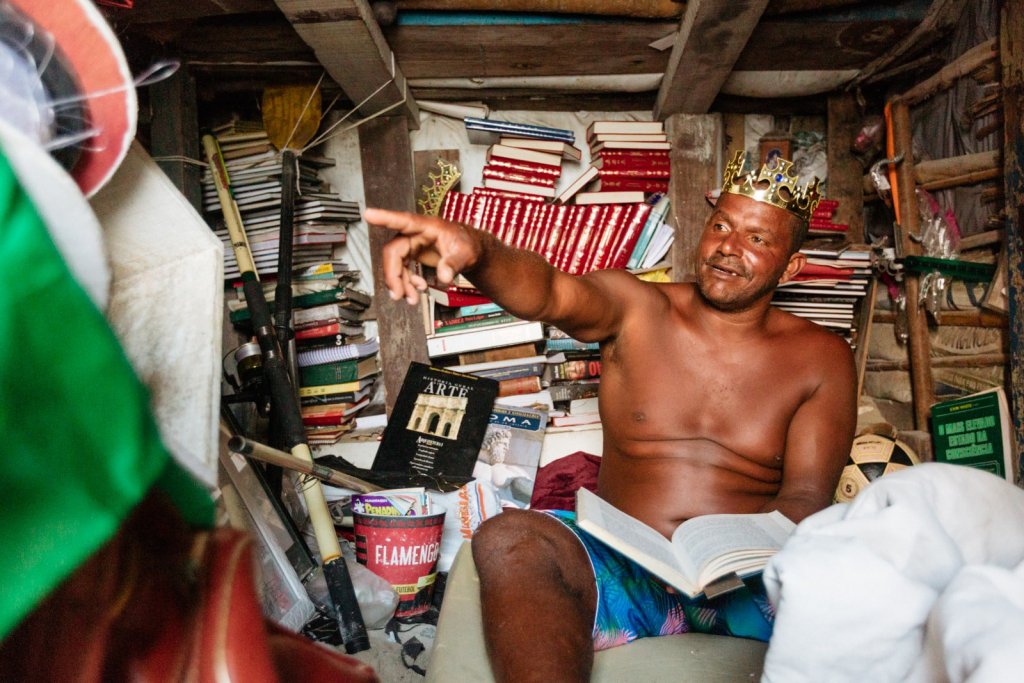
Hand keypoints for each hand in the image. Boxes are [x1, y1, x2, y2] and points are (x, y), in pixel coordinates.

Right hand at [364, 208, 479, 304]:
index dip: (385, 218)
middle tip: (399, 295)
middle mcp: (415, 234)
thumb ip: (454, 264)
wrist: (471, 251)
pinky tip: (418, 290)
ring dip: (400, 283)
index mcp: (427, 227)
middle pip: (394, 251)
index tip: (368, 214)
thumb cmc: (467, 244)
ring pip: (395, 264)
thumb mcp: (465, 254)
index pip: (403, 221)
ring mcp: (412, 245)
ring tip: (412, 299)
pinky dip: (406, 283)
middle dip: (393, 275)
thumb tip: (444, 277)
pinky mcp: (412, 255)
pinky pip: (402, 270)